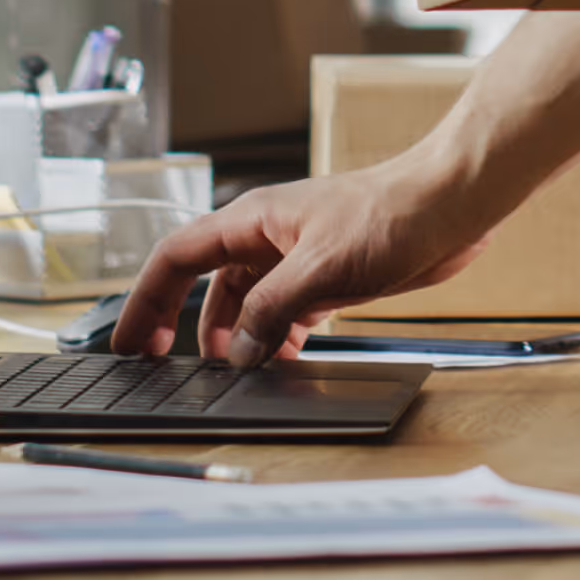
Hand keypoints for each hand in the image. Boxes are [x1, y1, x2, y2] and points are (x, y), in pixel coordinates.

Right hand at [115, 163, 487, 367]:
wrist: (450, 204)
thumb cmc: (390, 214)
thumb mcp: (321, 269)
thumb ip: (272, 312)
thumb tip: (237, 353)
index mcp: (251, 222)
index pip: (176, 258)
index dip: (145, 300)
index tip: (128, 343)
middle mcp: (266, 237)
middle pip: (204, 282)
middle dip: (181, 323)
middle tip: (164, 368)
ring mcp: (296, 256)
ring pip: (246, 301)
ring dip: (234, 337)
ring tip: (228, 374)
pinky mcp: (327, 276)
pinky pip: (284, 311)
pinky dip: (275, 338)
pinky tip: (280, 361)